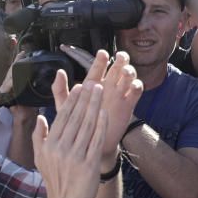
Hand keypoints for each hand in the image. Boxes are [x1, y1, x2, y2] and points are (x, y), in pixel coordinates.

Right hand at [33, 73, 107, 197]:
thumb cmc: (53, 180)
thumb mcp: (39, 158)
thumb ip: (39, 136)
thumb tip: (41, 117)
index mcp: (50, 144)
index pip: (63, 117)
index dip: (73, 100)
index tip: (80, 87)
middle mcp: (62, 148)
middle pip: (77, 118)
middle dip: (86, 98)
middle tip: (94, 83)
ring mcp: (76, 157)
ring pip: (87, 126)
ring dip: (95, 106)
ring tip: (101, 92)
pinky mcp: (89, 165)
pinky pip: (96, 141)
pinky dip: (101, 126)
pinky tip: (105, 113)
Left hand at [59, 47, 142, 165]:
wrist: (90, 144)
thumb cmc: (75, 124)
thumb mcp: (65, 106)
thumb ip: (60, 89)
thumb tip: (59, 71)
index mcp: (92, 84)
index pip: (97, 67)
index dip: (100, 60)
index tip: (102, 54)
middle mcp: (107, 86)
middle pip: (116, 67)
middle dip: (120, 59)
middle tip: (120, 57)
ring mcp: (119, 94)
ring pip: (128, 76)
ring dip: (129, 70)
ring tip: (126, 72)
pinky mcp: (128, 104)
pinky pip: (136, 91)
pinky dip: (137, 85)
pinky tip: (134, 85)